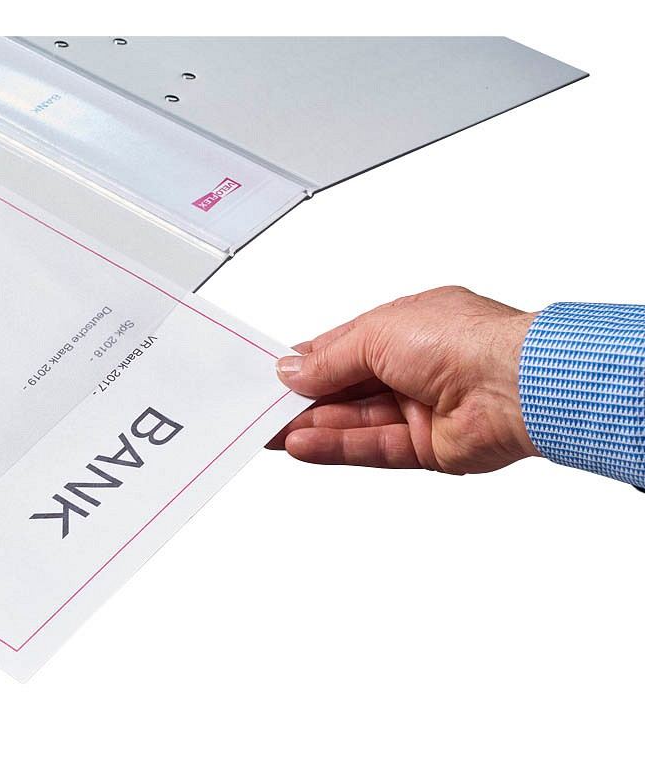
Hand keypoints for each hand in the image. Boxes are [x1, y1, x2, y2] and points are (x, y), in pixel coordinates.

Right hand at [270, 286, 539, 473]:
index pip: (342, 349)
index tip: (270, 376)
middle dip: (303, 400)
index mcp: (404, 328)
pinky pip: (371, 448)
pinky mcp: (426, 447)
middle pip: (344, 390)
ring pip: (353, 422)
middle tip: (261, 410)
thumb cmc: (462, 339)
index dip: (306, 363)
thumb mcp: (375, 334)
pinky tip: (302, 444)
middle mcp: (412, 368)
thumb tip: (292, 369)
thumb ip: (329, 359)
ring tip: (271, 432)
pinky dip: (335, 446)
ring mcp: (419, 409)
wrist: (515, 384)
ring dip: (311, 427)